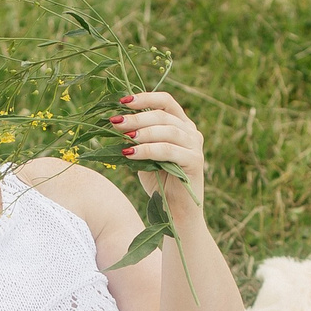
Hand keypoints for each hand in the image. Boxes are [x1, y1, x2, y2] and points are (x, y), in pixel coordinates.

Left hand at [111, 91, 205, 211]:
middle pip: (163, 115)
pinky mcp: (194, 161)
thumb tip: (116, 121)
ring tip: (124, 137)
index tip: (122, 102)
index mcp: (181, 125)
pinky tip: (130, 153)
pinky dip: (147, 150)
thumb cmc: (159, 182)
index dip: (145, 98)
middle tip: (116, 122)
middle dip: (137, 117)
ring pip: (167, 131)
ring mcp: (195, 146)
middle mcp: (191, 132)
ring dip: (142, 132)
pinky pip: (168, 150)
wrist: (174, 212)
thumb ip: (137, 137)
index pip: (165, 101)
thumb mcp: (144, 154)